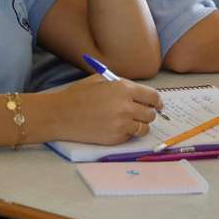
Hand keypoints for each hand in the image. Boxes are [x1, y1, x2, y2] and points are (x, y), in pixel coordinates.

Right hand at [47, 75, 162, 145]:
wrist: (60, 115)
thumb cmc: (78, 95)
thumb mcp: (100, 80)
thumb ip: (121, 85)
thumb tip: (139, 93)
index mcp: (123, 88)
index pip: (152, 96)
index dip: (157, 101)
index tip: (157, 105)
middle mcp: (126, 106)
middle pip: (151, 114)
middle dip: (148, 113)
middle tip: (141, 113)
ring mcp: (122, 124)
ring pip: (144, 128)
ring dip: (140, 125)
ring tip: (128, 121)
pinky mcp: (115, 138)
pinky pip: (130, 136)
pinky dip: (127, 133)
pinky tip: (115, 127)